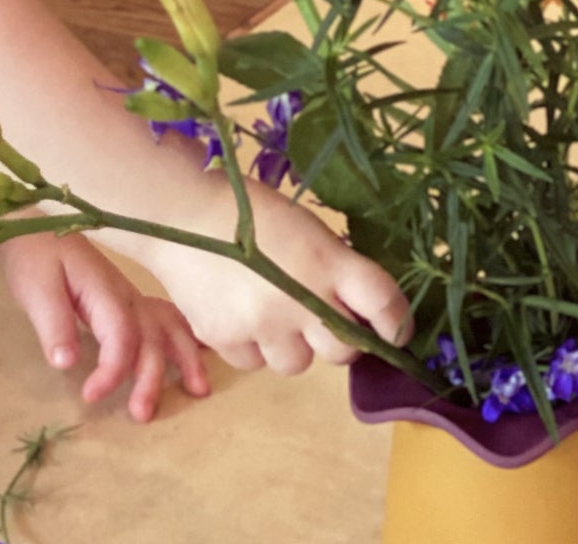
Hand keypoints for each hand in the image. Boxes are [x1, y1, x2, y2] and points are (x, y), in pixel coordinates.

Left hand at [0, 228, 210, 421]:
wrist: (34, 223)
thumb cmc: (33, 254)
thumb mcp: (34, 288)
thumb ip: (53, 324)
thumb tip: (67, 363)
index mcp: (104, 291)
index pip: (121, 336)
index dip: (112, 370)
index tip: (90, 396)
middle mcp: (124, 294)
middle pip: (151, 337)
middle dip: (152, 377)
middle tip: (142, 415)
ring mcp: (129, 295)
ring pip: (166, 326)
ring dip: (185, 357)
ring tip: (199, 390)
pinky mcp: (125, 299)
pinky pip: (163, 317)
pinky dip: (183, 335)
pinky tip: (196, 352)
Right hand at [143, 177, 413, 375]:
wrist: (181, 213)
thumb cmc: (252, 213)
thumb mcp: (307, 229)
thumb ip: (337, 268)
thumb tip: (364, 310)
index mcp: (328, 261)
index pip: (384, 304)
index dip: (396, 323)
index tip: (394, 331)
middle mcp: (300, 299)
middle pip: (344, 350)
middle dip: (339, 337)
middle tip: (320, 314)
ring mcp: (261, 325)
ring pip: (297, 364)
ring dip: (293, 345)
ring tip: (271, 310)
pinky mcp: (226, 341)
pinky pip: (255, 362)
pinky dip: (254, 345)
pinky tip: (240, 312)